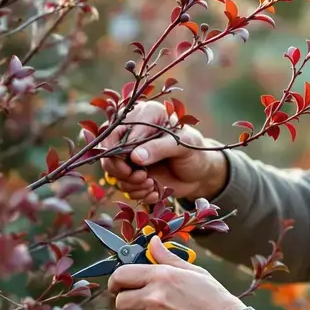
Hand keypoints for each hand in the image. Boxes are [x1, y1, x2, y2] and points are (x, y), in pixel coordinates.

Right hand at [99, 100, 226, 203]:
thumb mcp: (183, 145)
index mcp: (144, 116)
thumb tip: (135, 157)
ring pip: (114, 173)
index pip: (115, 132)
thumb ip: (160, 148)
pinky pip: (124, 186)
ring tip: (151, 184)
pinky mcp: (134, 173)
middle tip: (142, 178)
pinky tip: (154, 191)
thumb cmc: (195, 151)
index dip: (117, 153)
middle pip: (108, 154)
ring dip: (132, 185)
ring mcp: (131, 155)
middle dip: (122, 172)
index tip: (133, 168)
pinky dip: (138, 193)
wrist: (202, 172)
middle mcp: (132, 134)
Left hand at [109, 236, 245, 309]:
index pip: (121, 275)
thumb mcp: (195, 273)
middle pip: (121, 302)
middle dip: (130, 305)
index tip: (118, 287)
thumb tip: (153, 242)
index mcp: (161, 276)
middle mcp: (153, 298)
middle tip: (147, 308)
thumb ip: (168, 258)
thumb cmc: (215, 301)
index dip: (116, 282)